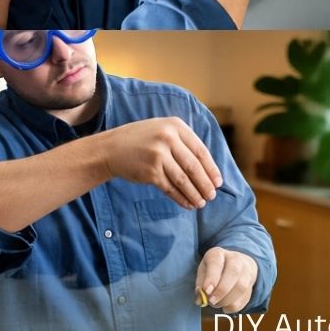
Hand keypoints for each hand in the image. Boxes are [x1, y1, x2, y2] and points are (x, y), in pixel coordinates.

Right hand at [98, 117, 222, 208]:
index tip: (218, 182)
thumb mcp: (163, 130)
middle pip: (194, 166)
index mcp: (176, 126)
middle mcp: (168, 138)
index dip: (211, 168)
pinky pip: (170, 188)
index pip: (200, 150)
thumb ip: (184, 142)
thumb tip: (208, 168)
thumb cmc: (142, 140)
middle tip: (212, 196)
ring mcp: (158, 155)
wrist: (111, 148)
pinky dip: (181, 198)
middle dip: (205, 184)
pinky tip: (187, 204)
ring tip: (201, 203)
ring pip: (183, 179)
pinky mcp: (150, 172)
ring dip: (195, 194)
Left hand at [196, 247, 258, 312]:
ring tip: (216, 303)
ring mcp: (246, 270)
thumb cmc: (213, 271)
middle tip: (211, 301)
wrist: (236, 265)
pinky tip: (225, 306)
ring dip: (227, 300)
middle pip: (233, 272)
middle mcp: (235, 258)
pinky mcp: (251, 283)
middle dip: (222, 290)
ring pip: (241, 286)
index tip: (206, 291)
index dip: (212, 278)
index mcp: (218, 254)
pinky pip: (245, 298)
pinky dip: (233, 306)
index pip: (216, 263)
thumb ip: (200, 285)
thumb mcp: (203, 272)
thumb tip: (201, 299)